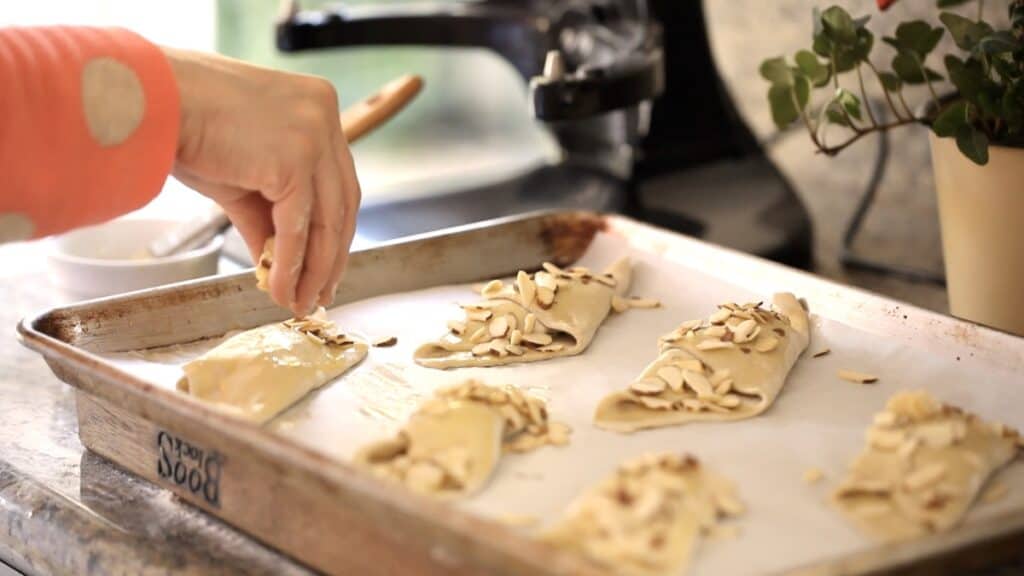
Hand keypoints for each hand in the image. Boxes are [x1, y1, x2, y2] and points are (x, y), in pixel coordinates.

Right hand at [162, 47, 359, 316]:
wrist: (150, 101)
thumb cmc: (183, 126)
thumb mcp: (240, 172)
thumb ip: (267, 213)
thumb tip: (278, 262)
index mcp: (317, 106)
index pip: (338, 180)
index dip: (334, 229)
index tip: (327, 265)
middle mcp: (324, 115)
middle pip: (342, 202)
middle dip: (330, 256)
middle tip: (318, 293)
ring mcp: (314, 137)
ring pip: (326, 220)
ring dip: (313, 270)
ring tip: (298, 302)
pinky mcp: (296, 161)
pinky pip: (298, 227)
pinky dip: (291, 266)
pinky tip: (279, 290)